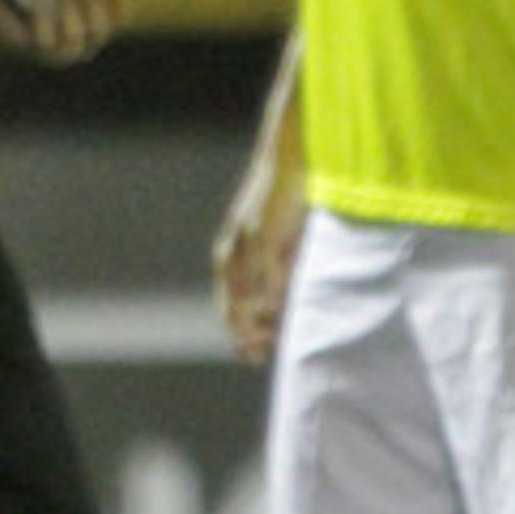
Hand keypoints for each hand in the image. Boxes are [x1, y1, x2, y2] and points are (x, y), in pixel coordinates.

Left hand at [0, 0, 121, 65]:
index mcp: (96, 34)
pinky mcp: (34, 52)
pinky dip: (41, 11)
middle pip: (97, 28)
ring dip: (68, 1)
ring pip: (73, 33)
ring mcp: (59, 55)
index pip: (116, 22)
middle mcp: (83, 50)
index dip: (117, 1)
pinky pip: (43, 35)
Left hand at [212, 159, 306, 364]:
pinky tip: (274, 314)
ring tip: (263, 345)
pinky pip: (265, 269)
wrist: (287, 155)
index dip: (237, 329)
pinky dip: (268, 293)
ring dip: (253, 321)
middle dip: (241, 332)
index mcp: (230, 250)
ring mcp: (246, 241)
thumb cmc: (285, 197)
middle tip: (255, 358)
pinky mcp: (264, 231)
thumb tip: (282, 300)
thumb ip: (276, 267)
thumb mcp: (277, 237)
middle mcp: (232, 248)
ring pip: (245, 290)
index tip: (249, 354)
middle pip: (230, 301)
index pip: (227, 300)